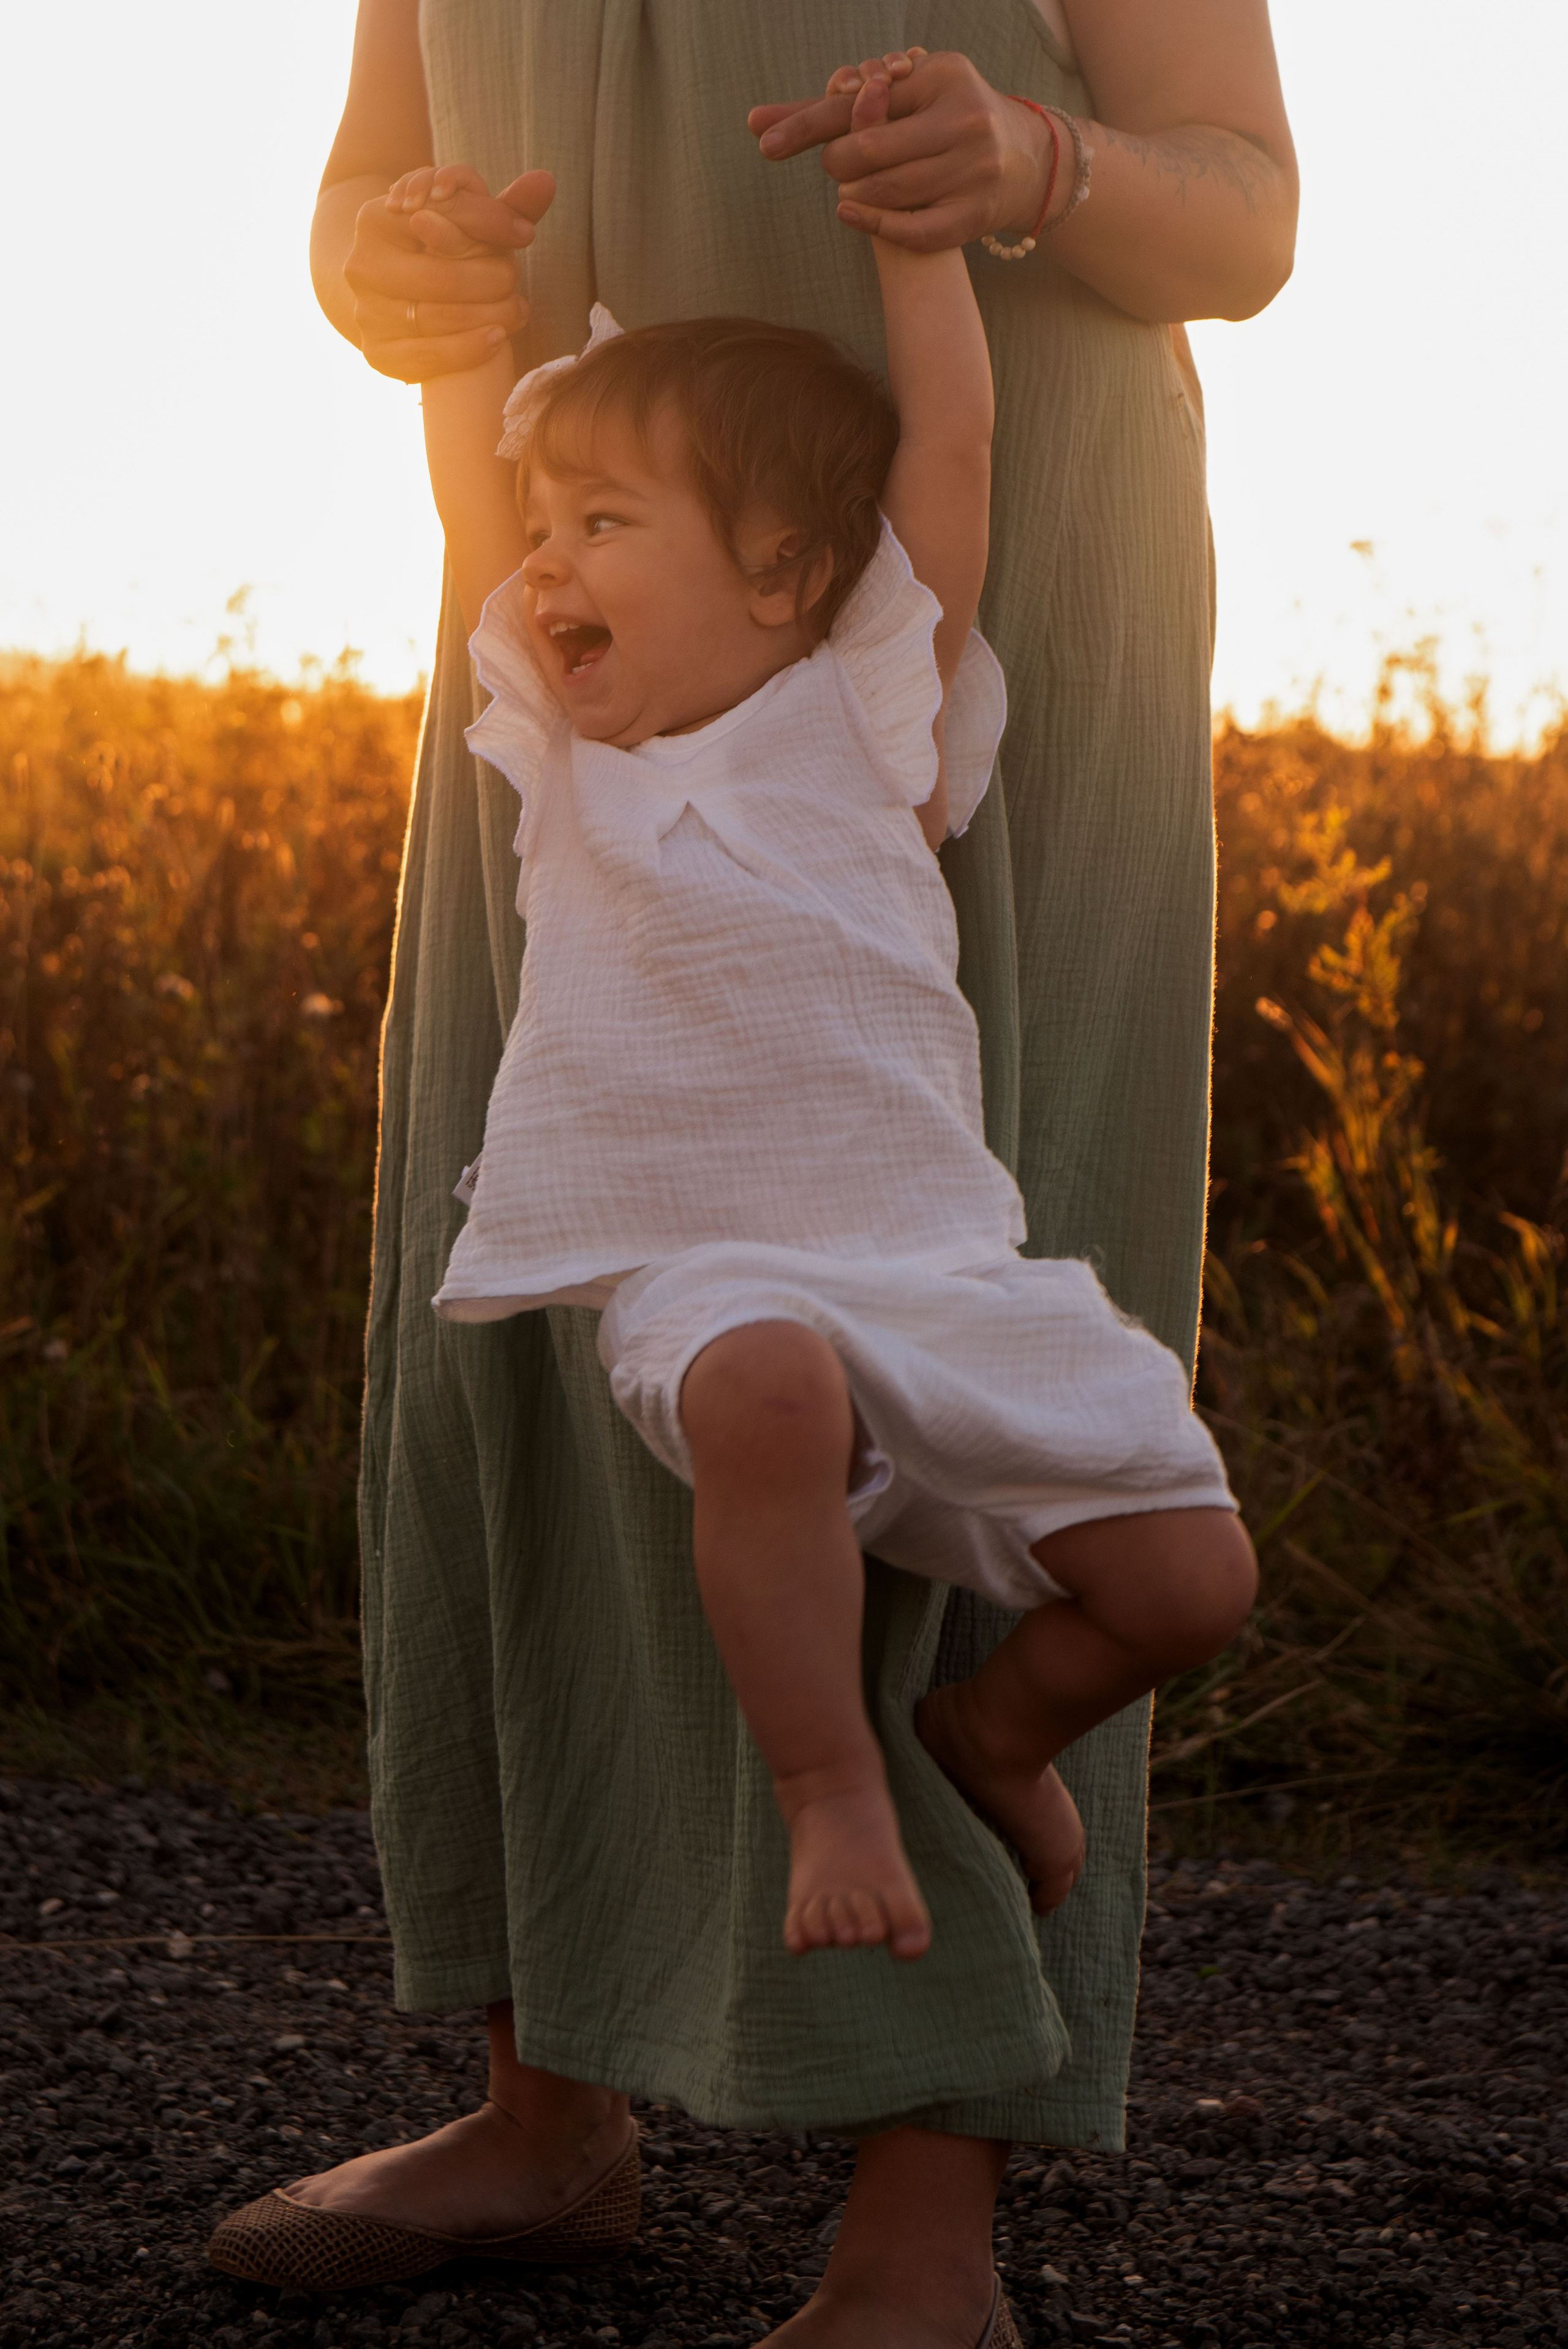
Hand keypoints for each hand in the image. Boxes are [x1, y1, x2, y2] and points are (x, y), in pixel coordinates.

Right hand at [345, 163, 555, 382]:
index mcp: (376, 219)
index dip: (488, 223)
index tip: (526, 234)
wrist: (391, 293)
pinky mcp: (376, 353)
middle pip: (438, 276)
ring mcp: (366, 313)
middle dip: (489, 279)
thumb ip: (503, 206)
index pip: (438, 217)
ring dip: (486, 316)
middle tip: (516, 280)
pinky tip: (497, 339)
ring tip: (518, 310)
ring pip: (435, 318)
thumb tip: (546, 181)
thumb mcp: (463, 221)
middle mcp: (362, 265)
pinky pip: (425, 358)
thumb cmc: (437, 248)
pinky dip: (466, 350)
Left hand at [749, 49, 1049, 251]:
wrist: (1026, 159)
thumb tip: (761, 120)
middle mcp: (963, 120)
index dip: (807, 123)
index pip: (860, 101)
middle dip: (838, 162)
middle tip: (837, 168)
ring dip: (855, 195)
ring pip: (884, 191)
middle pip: (866, 150)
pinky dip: (875, 226)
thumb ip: (847, 103)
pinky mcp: (975, 215)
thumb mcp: (912, 92)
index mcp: (943, 77)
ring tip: (855, 190)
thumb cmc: (948, 121)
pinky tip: (851, 215)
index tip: (761, 138)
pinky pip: (912, 231)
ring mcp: (973, 170)